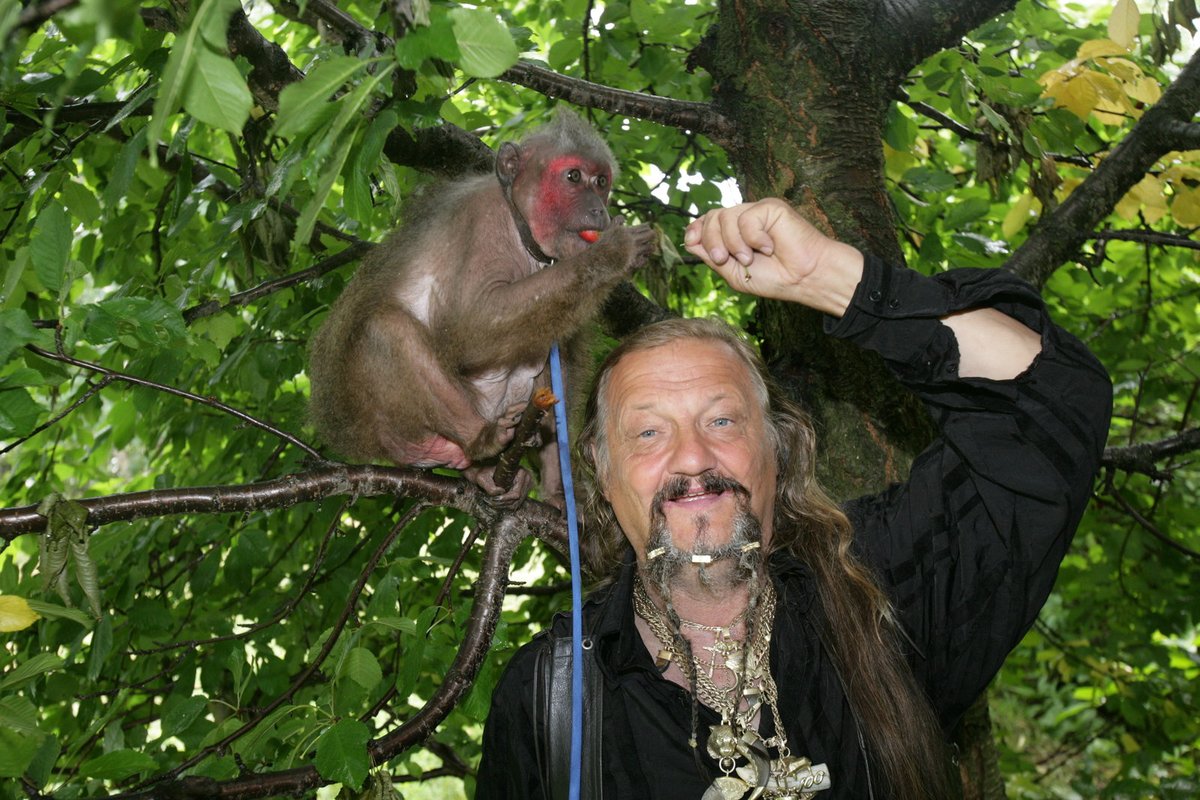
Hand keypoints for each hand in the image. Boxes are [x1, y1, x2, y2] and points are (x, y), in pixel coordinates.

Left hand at [683, 199, 863, 316]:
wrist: (802, 278)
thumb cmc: (774, 278)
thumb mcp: (734, 273)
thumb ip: (711, 256)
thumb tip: (688, 240)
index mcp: (734, 234)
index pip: (706, 222)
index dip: (695, 229)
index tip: (691, 241)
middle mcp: (743, 219)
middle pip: (711, 217)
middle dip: (712, 241)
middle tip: (725, 259)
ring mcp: (756, 212)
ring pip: (725, 216)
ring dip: (734, 243)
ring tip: (751, 258)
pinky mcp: (770, 207)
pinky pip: (747, 217)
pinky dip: (754, 238)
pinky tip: (770, 247)